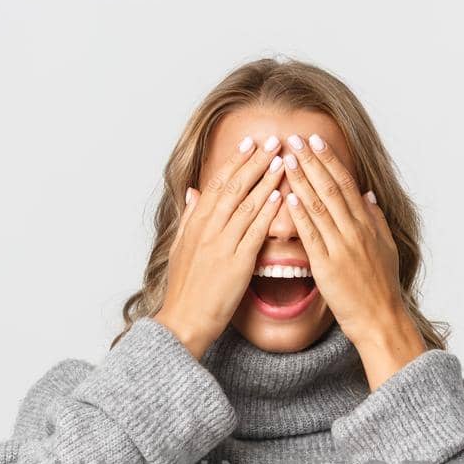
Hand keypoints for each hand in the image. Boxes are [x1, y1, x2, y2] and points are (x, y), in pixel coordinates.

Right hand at [154, 134, 286, 358]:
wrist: (183, 322)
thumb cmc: (185, 290)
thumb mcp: (180, 248)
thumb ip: (189, 218)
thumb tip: (193, 193)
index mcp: (194, 224)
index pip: (218, 183)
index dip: (236, 161)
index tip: (251, 143)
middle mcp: (207, 229)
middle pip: (234, 187)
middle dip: (255, 161)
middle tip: (274, 141)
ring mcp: (221, 245)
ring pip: (246, 204)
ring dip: (266, 179)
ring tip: (283, 160)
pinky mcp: (235, 264)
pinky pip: (253, 232)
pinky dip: (266, 212)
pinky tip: (280, 196)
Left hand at [280, 133, 427, 387]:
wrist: (381, 318)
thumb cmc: (381, 287)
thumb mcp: (385, 247)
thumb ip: (375, 219)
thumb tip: (367, 194)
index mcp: (368, 224)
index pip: (345, 182)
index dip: (329, 159)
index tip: (314, 140)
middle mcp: (356, 230)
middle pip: (331, 187)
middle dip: (310, 160)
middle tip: (293, 138)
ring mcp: (342, 247)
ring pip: (320, 206)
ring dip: (302, 179)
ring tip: (286, 158)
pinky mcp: (328, 267)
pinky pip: (312, 236)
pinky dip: (301, 215)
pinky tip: (289, 197)